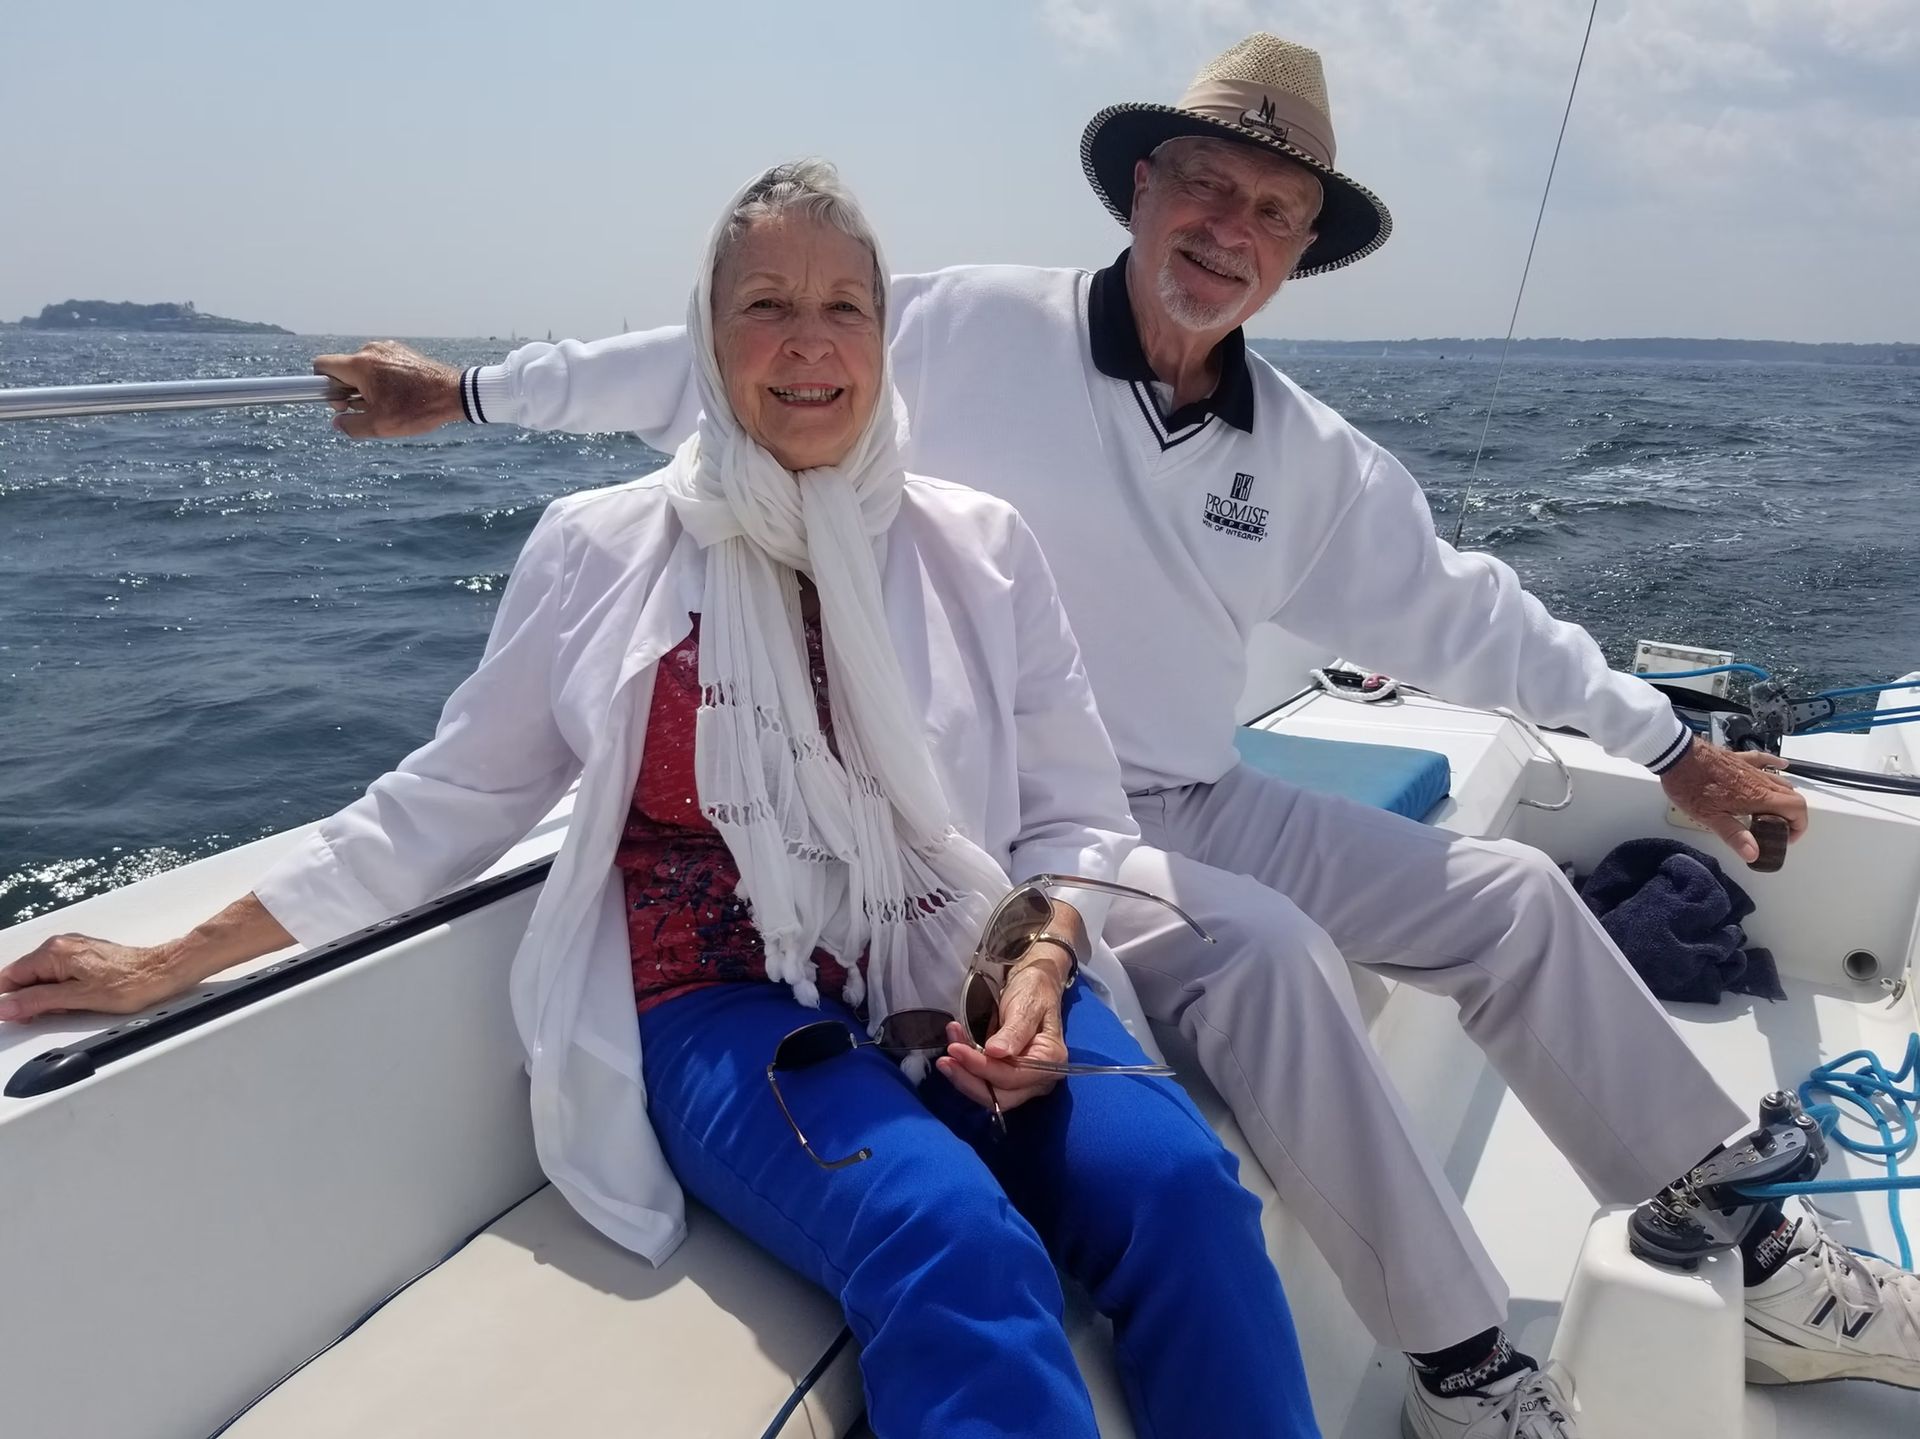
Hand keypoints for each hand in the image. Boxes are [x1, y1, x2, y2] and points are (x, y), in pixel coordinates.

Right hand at [0, 934, 194, 1022]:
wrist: (162, 972)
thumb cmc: (129, 983)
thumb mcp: (77, 998)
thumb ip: (37, 1001)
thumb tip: (6, 1006)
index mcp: (54, 952)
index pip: (11, 976)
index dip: (9, 999)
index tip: (12, 1014)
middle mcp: (61, 945)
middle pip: (26, 977)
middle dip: (33, 999)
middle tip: (55, 1011)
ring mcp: (73, 949)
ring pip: (43, 978)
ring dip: (50, 996)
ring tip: (74, 1004)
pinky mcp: (85, 957)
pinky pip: (60, 975)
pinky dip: (64, 990)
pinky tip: (80, 998)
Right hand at [312, 341, 465, 438]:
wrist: (455, 394)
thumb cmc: (418, 410)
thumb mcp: (380, 426)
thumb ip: (350, 426)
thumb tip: (337, 422)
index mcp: (360, 364)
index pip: (322, 365)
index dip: (323, 386)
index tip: (341, 403)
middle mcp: (371, 350)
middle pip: (343, 369)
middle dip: (348, 391)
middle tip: (368, 409)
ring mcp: (388, 348)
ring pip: (363, 369)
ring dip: (366, 387)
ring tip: (389, 405)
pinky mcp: (401, 351)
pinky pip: (380, 365)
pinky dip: (381, 380)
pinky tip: (399, 396)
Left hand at [936, 949, 1070, 1112]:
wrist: (1033, 983)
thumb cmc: (1034, 991)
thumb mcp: (1026, 1006)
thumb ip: (1015, 1031)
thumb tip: (997, 1053)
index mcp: (1051, 1060)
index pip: (1013, 1077)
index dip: (983, 1068)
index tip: (957, 1050)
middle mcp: (1040, 1078)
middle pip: (1002, 1096)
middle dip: (969, 1080)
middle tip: (945, 1060)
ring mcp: (1024, 1080)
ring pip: (990, 1094)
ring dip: (964, 1076)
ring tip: (946, 1054)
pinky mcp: (1007, 1076)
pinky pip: (985, 1082)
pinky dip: (966, 1071)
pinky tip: (955, 1050)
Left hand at [1660, 743, 1808, 864]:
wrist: (1677, 756)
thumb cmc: (1692, 787)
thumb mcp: (1711, 818)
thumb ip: (1735, 836)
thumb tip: (1754, 854)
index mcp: (1758, 798)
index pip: (1797, 810)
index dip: (1799, 826)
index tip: (1786, 838)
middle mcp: (1761, 781)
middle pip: (1792, 797)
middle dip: (1792, 816)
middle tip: (1776, 830)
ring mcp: (1751, 768)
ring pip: (1780, 782)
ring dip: (1784, 798)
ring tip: (1771, 812)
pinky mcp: (1740, 759)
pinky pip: (1764, 761)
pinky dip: (1776, 766)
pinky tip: (1781, 766)